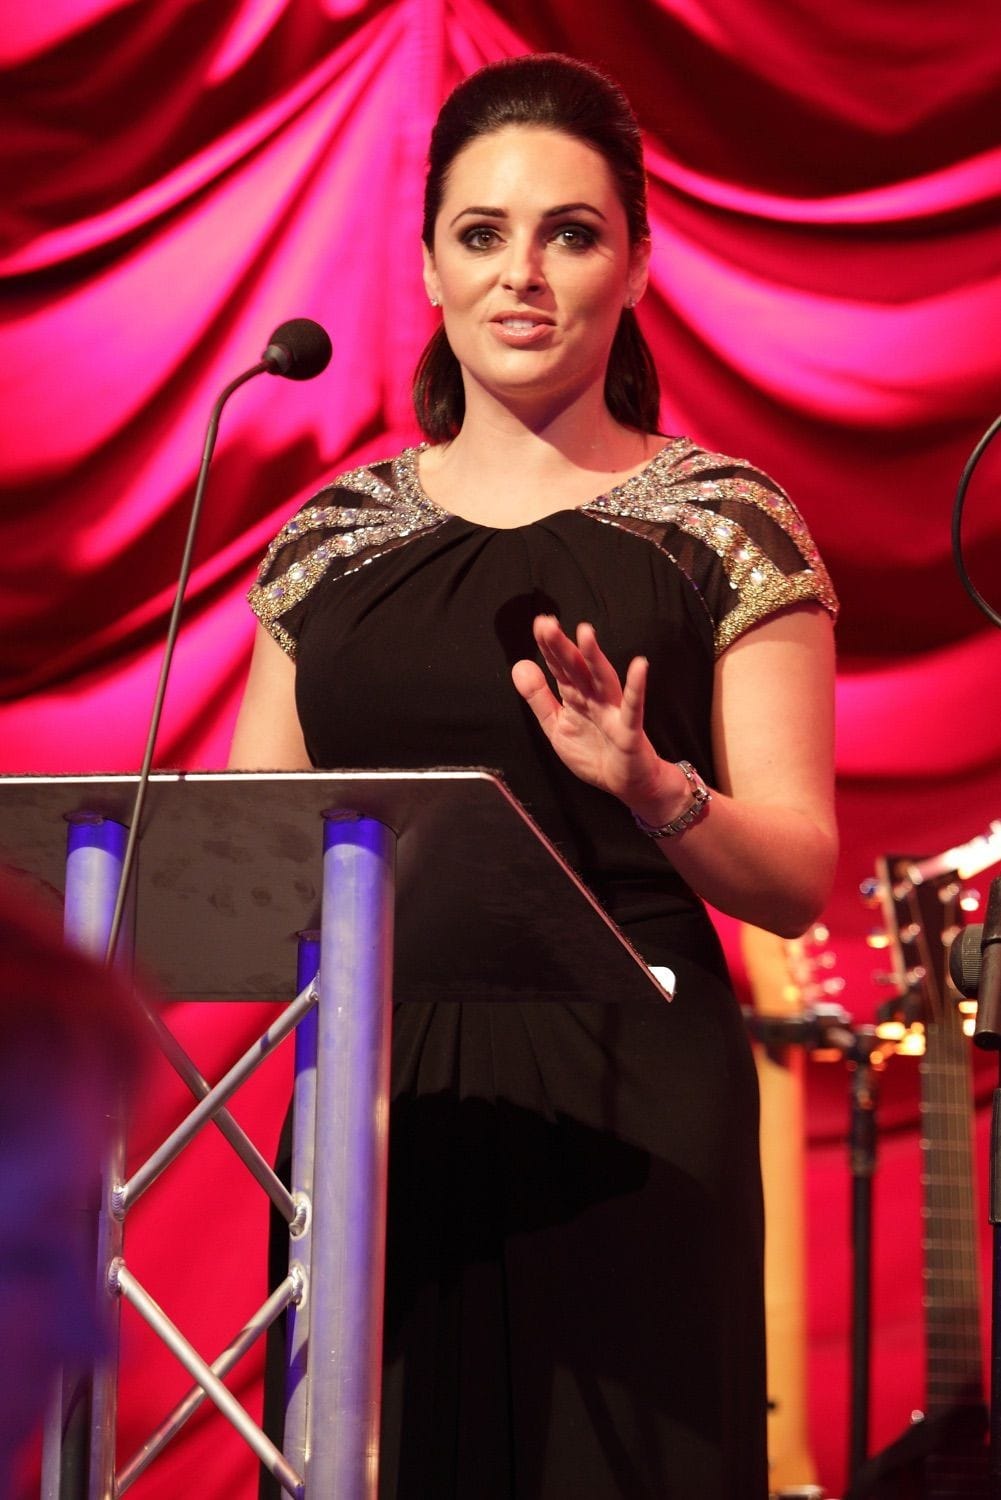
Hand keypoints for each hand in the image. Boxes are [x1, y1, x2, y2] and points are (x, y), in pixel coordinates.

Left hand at [511, 615, 675, 815]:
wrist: (628, 785)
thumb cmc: (595, 753)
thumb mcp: (557, 726)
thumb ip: (539, 698)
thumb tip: (519, 665)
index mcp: (575, 697)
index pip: (560, 668)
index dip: (549, 647)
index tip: (539, 624)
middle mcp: (594, 698)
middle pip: (576, 669)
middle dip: (562, 646)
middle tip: (547, 624)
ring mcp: (613, 711)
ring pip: (603, 679)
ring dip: (594, 657)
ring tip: (585, 633)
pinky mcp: (629, 730)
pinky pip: (633, 707)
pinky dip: (636, 687)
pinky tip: (640, 666)